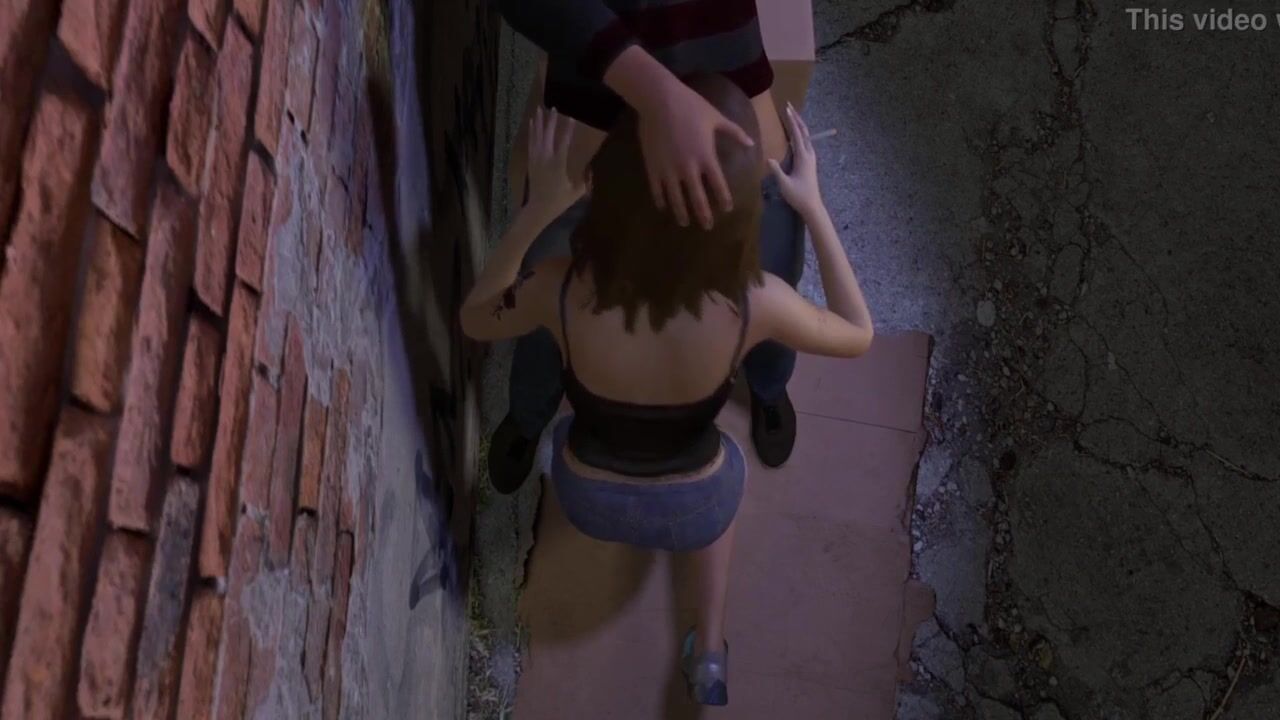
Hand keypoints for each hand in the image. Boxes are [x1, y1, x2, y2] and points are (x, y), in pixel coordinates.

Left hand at [526, 106, 587, 219]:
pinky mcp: (531, 161)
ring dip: (538, 123)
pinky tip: (531, 123)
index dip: (568, 130)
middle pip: (548, 135)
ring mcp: (536, 159)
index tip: (571, 118)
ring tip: (539, 109)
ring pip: (537, 136)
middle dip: (551, 121)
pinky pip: (531, 143)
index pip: (564, 143)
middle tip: (554, 108)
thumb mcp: (576, 193)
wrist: (538, 208)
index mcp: (558, 165)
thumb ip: (586, 181)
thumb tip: (592, 170)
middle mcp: (546, 158)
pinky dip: (532, 132)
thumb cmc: (559, 201)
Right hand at [637, 81, 754, 229]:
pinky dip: (660, 200)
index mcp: (706, 157)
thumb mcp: (717, 118)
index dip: (724, 200)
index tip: (727, 209)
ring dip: (681, 212)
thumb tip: (751, 144)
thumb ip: (735, 133)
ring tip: (684, 222)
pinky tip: (663, 207)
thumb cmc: (691, 106)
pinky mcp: (653, 167)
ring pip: (676, 199)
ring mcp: (669, 170)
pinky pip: (657, 189)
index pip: (718, 186)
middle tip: (707, 226)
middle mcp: (689, 169)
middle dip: (703, 215)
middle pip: (697, 199)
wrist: (659, 99)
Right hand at [767, 102, 821, 215]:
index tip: (787, 109)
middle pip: (804, 132)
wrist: (812, 206)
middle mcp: (809, 154)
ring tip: (792, 116)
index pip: (797, 135)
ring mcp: (811, 158)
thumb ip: (777, 171)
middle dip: (797, 118)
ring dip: (799, 125)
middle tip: (789, 106)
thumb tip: (769, 158)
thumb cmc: (798, 196)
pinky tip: (795, 134)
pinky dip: (800, 134)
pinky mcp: (810, 162)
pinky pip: (805, 143)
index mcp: (803, 157)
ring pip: (806, 137)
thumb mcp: (785, 184)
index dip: (792, 121)